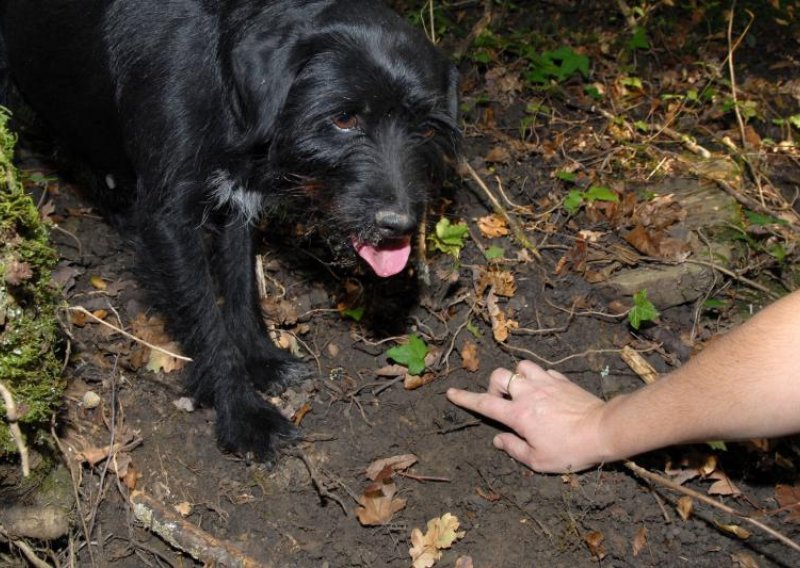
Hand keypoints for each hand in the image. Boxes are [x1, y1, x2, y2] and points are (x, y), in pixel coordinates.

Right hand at [446, 360, 611, 472]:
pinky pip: (542, 371)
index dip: (465, 398)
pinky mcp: (561, 380)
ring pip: (521, 366)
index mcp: (518, 414)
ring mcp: (545, 383)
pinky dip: (538, 378)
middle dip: (494, 386)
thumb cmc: (570, 449)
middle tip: (503, 402)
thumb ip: (513, 449)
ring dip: (517, 377)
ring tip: (523, 392)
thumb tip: (498, 439)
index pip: (484, 403)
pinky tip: (544, 391)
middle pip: (499, 376)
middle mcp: (528, 393)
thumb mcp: (538, 461)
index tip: (451, 392)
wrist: (603, 429)